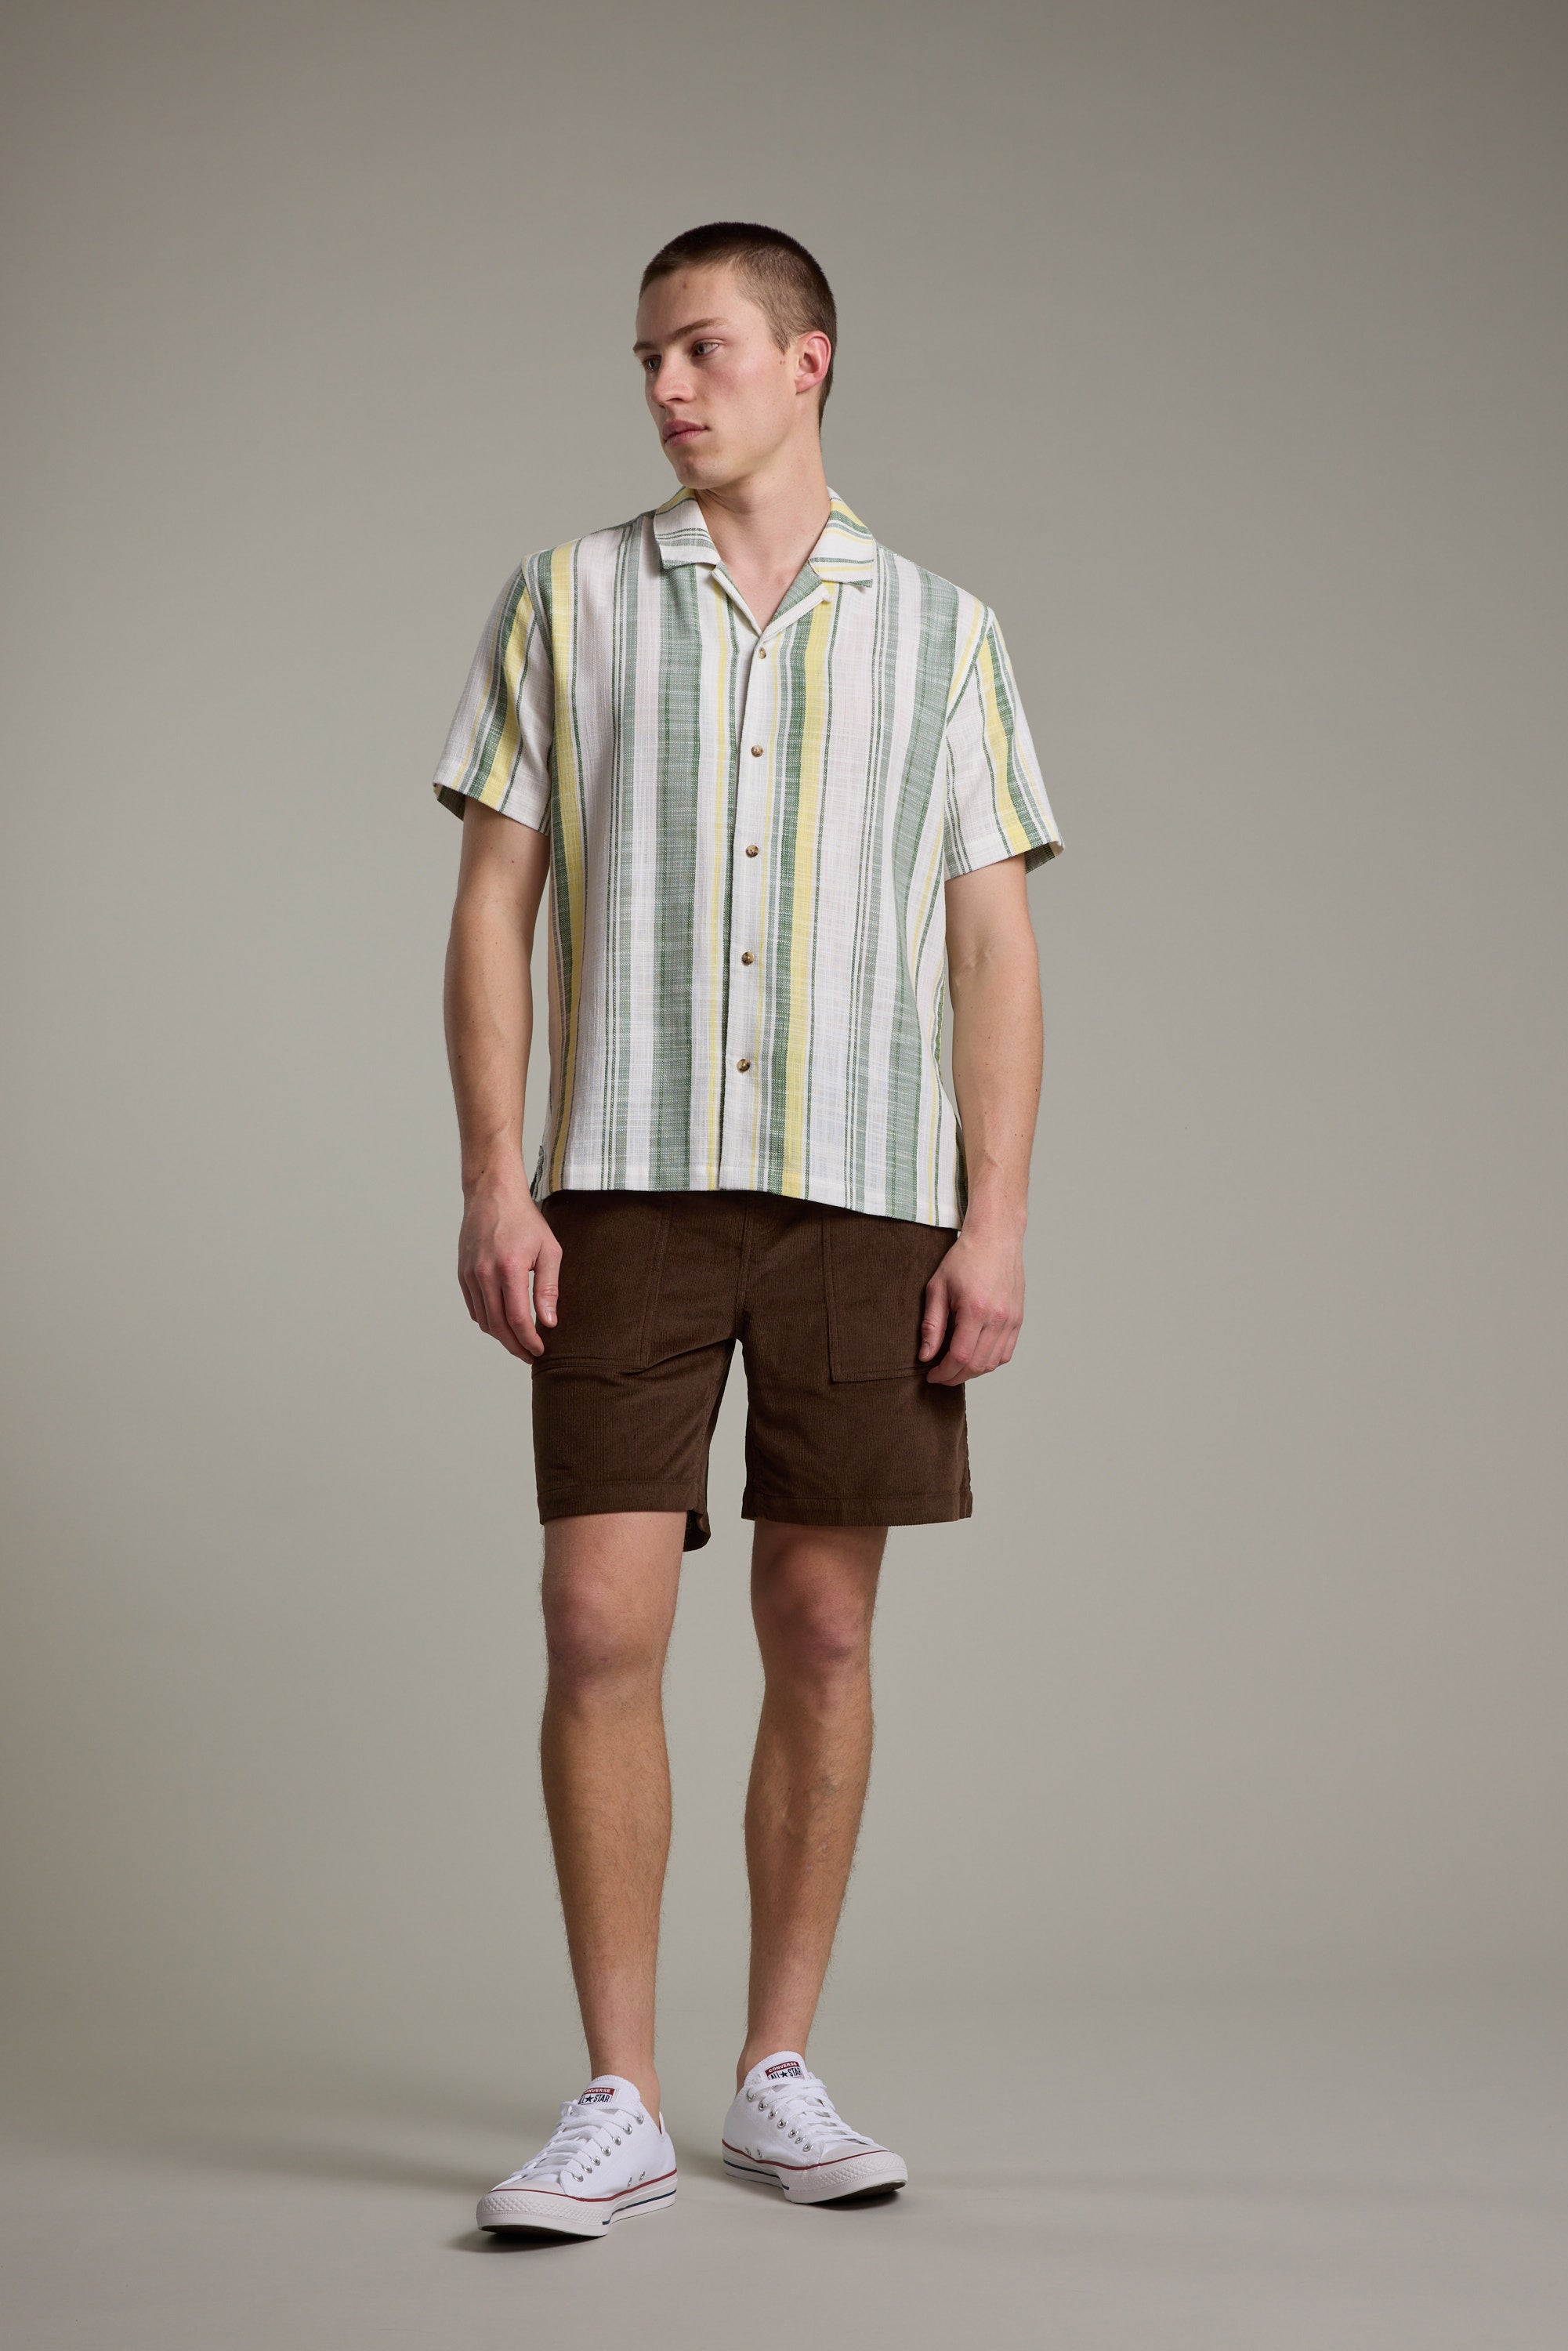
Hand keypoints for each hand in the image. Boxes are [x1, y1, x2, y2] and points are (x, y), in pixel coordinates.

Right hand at [457, 1172, 560, 1358]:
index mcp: (509, 1268)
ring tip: (518, 1341)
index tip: (539, 1351)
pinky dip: (487, 1321)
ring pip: (483, 1320)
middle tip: (529, 1355)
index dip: (528, 1340)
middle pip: (497, 1326)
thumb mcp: (549, 1251)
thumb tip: (548, 1322)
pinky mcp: (462, 1273)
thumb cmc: (526, 1221)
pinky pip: (473, 1307)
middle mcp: (484, 1274)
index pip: (517, 1319)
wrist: (492, 1195)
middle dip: (514, 1346)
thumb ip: (548, 1288)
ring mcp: (470, 1274)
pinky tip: (502, 1323)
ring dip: (501, 1336)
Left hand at [918, 1223, 1024, 1384]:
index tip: (931, 1375)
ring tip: (955, 1368)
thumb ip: (931, 1325)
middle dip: (956, 1376)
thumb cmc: (964, 1259)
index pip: (960, 1356)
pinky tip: (975, 1358)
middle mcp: (998, 1318)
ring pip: (993, 1363)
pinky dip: (990, 1362)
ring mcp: (1012, 1320)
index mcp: (975, 1310)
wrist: (995, 1238)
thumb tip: (926, 1356)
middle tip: (940, 1376)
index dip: (944, 1372)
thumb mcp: (937, 1288)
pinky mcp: (1018, 1319)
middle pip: (977, 1364)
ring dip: (973, 1372)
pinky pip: (1006, 1352)